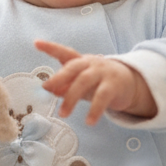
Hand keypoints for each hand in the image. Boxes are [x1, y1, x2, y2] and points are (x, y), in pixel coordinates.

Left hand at [34, 39, 156, 125]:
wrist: (129, 82)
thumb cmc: (98, 81)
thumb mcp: (81, 83)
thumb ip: (65, 85)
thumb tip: (49, 89)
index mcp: (80, 61)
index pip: (64, 52)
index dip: (50, 48)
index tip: (36, 43)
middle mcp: (91, 64)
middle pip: (73, 67)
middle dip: (59, 77)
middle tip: (46, 87)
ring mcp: (103, 73)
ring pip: (84, 82)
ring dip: (72, 98)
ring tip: (63, 114)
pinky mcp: (113, 86)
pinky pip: (102, 98)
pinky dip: (95, 110)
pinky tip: (89, 121)